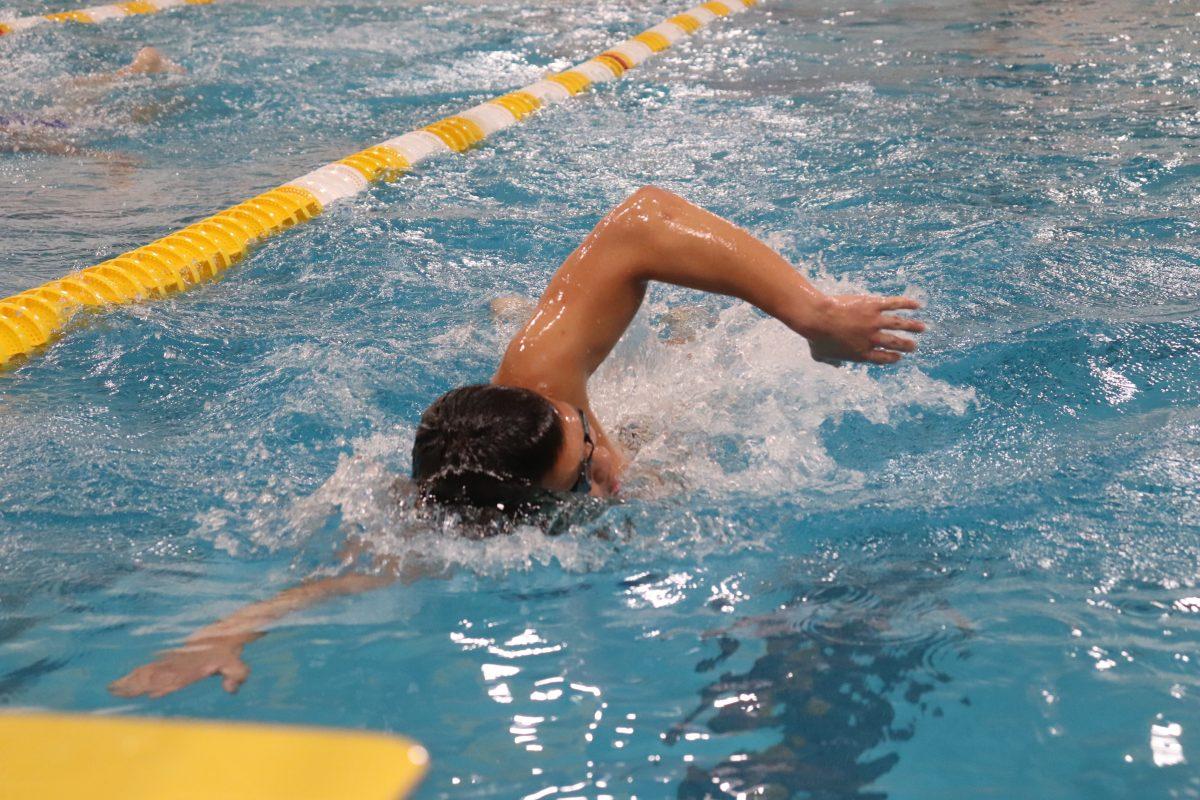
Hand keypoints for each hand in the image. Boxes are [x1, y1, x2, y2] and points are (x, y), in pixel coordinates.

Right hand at [109, 636, 251, 698]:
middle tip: (117, 691)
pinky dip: (137, 674)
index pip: (175, 678)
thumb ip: (237, 676)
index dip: (163, 686)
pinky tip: (124, 681)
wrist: (223, 630)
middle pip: (156, 675)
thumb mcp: (237, 665)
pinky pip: (150, 667)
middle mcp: (180, 664)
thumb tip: (230, 690)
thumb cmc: (229, 651)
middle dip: (138, 684)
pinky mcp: (170, 658)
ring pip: (149, 671)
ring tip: (113, 688)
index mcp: (193, 667)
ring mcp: (173, 660)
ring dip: (132, 680)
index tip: (150, 693)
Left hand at [806, 295, 924, 364]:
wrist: (817, 318)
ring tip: (923, 328)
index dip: (892, 358)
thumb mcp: (820, 355)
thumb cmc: (815, 337)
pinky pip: (894, 305)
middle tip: (914, 346)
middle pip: (894, 344)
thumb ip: (831, 362)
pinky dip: (907, 304)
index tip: (899, 356)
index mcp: (861, 354)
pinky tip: (917, 305)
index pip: (882, 358)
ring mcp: (874, 322)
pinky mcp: (873, 306)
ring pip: (899, 325)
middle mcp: (871, 340)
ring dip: (913, 327)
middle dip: (906, 345)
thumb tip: (836, 365)